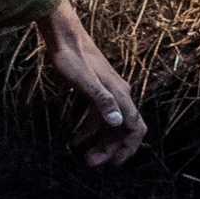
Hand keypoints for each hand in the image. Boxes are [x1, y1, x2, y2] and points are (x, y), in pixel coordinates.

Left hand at [34, 0, 145, 166]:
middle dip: (110, 148)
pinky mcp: (96, 89)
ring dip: (100, 141)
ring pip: (110, 123)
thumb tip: (117, 121)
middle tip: (90, 162)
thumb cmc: (71, 57)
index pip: (135, 126)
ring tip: (84, 155)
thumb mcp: (84, 81)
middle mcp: (119, 94)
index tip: (115, 163)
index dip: (129, 147)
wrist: (64, 35)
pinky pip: (99, 115)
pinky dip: (91, 129)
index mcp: (120, 94)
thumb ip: (101, 101)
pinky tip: (77, 138)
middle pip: (122, 129)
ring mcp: (108, 91)